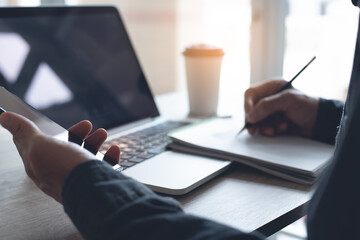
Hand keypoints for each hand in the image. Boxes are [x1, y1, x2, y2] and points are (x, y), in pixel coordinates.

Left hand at [0, 112, 119, 202]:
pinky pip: (102, 167)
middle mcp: (58, 173)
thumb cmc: (65, 170)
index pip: (32, 147)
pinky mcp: (95, 181)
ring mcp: (77, 178)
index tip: (41, 122)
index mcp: (40, 166)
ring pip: (85, 155)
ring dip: (94, 141)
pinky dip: (109, 156)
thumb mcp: (39, 146)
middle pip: (64, 148)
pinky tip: (114, 150)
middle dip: (77, 133)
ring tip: (102, 133)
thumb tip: (4, 117)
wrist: (92, 191)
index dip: (36, 132)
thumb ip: (24, 132)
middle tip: (86, 124)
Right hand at [244, 79, 319, 137]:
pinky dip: (270, 130)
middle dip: (256, 120)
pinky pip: (263, 127)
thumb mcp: (288, 101)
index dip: (248, 105)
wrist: (319, 122)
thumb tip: (250, 116)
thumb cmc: (307, 106)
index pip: (250, 94)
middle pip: (251, 109)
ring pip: (256, 120)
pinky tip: (282, 129)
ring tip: (277, 129)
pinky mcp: (272, 122)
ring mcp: (270, 111)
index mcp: (271, 87)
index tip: (250, 116)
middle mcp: (268, 98)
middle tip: (256, 128)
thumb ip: (267, 106)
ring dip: (265, 126)